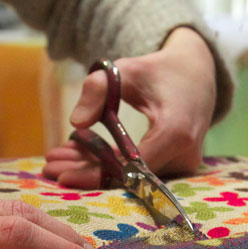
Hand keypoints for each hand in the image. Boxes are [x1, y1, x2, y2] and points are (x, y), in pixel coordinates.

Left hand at [43, 27, 215, 188]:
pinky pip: (137, 172)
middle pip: (127, 176)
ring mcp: (182, 164)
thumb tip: (75, 123)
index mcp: (175, 132)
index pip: (130, 166)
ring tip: (58, 161)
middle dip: (87, 174)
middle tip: (50, 169)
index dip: (95, 174)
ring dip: (93, 170)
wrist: (197, 75)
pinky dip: (109, 165)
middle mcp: (183, 156)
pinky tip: (79, 156)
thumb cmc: (159, 71)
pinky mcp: (176, 166)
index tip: (63, 176)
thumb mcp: (126, 71)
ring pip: (130, 177)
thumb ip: (98, 89)